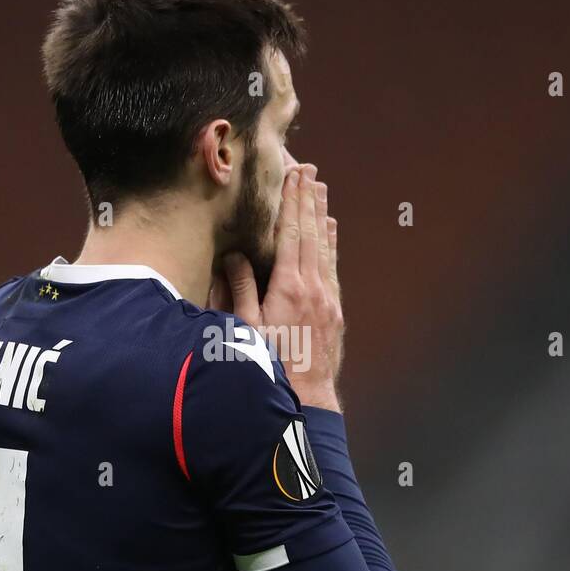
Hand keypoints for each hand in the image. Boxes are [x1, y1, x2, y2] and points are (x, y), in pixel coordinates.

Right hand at [218, 163, 344, 411]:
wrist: (307, 398)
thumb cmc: (270, 365)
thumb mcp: (246, 328)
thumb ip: (240, 289)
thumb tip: (234, 257)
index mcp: (288, 287)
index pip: (290, 234)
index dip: (291, 203)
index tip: (292, 178)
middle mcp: (313, 287)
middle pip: (311, 234)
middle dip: (309, 200)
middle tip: (310, 172)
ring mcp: (328, 298)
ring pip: (326, 248)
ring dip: (322, 217)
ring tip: (321, 191)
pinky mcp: (335, 311)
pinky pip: (333, 268)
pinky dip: (331, 245)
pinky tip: (330, 231)